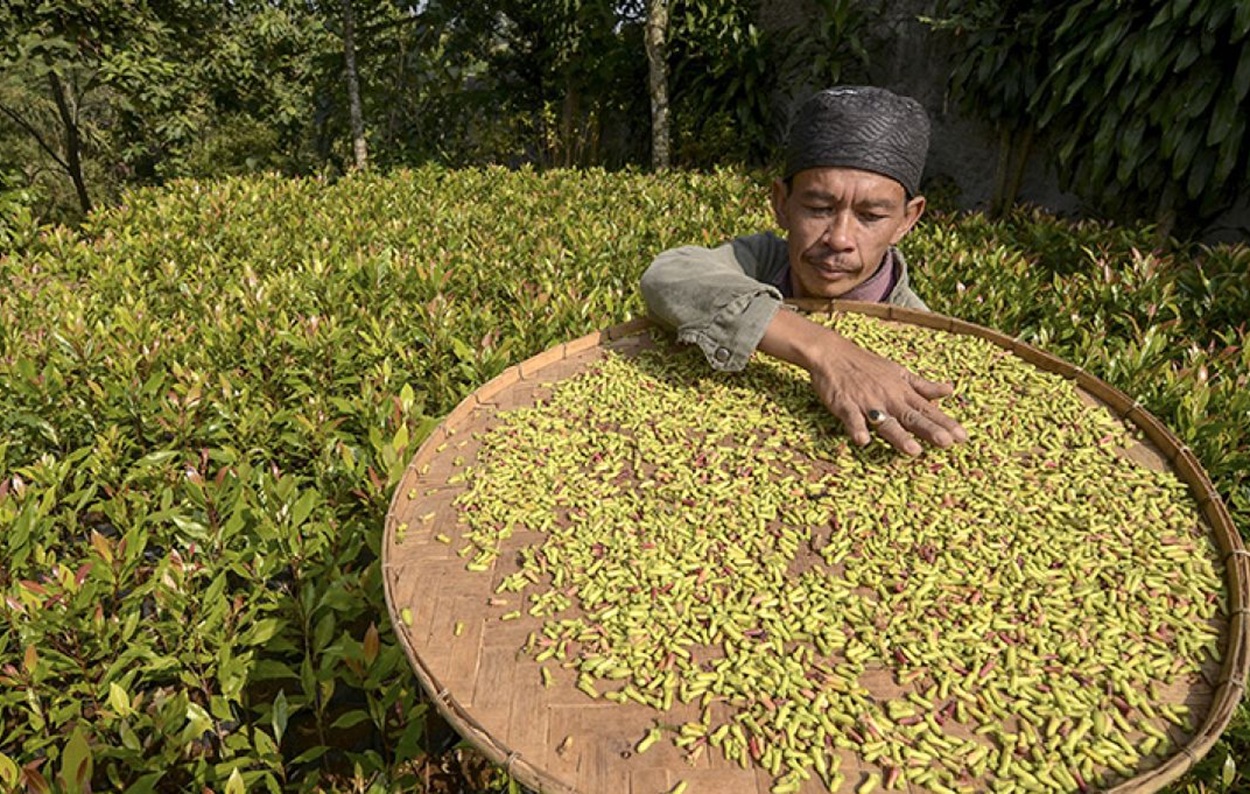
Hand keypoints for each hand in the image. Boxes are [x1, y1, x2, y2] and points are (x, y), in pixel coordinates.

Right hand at [759, 310, 967, 455]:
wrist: (834, 354)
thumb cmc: (868, 366)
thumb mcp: (899, 373)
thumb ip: (923, 386)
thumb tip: (949, 390)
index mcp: (902, 392)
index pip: (928, 410)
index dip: (945, 423)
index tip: (963, 437)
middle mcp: (888, 398)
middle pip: (912, 417)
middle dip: (929, 430)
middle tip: (946, 443)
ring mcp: (867, 402)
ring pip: (885, 421)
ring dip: (899, 435)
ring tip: (913, 450)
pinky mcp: (845, 404)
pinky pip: (851, 418)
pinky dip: (856, 428)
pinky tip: (862, 440)